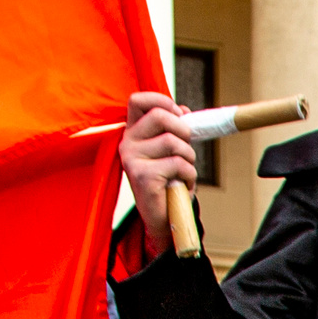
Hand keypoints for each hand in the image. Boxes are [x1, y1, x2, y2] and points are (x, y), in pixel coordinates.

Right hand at [120, 91, 196, 255]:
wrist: (163, 218)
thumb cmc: (168, 181)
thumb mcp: (170, 151)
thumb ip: (174, 129)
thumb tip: (184, 110)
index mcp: (132, 132)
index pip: (138, 100)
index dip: (163, 101)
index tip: (179, 114)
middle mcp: (127, 143)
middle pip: (160, 116)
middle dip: (183, 130)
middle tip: (186, 149)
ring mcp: (132, 159)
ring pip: (173, 142)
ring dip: (189, 158)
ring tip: (183, 173)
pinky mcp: (143, 176)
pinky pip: (178, 164)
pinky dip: (189, 176)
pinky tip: (181, 185)